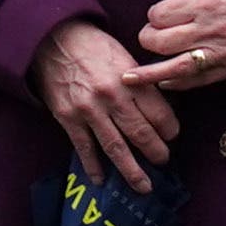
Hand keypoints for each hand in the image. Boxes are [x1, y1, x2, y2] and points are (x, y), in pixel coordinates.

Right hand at [32, 18, 180, 187]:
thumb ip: (140, 82)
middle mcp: (112, 97)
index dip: (170, 130)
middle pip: (141, 134)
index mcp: (130, 79)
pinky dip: (94, 167)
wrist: (53, 39)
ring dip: (132, 170)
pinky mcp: (68, 118)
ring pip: (116, 148)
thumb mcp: (124, 56)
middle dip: (156, 153)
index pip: (159, 113)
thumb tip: (160, 108)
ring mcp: (89, 110)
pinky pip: (84, 148)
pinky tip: (101, 181)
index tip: (172, 136)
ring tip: (143, 186)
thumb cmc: (93, 46)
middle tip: (163, 162)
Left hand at [135, 0, 225, 88]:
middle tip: (147, 38)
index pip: (160, 15)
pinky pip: (199, 80)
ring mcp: (223, 51)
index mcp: (207, 1)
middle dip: (148, 40)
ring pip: (174, 68)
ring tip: (131, 78)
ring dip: (150, 74)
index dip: (153, 15)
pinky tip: (166, 83)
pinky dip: (179, 83)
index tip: (157, 16)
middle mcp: (211, 29)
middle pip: (160, 42)